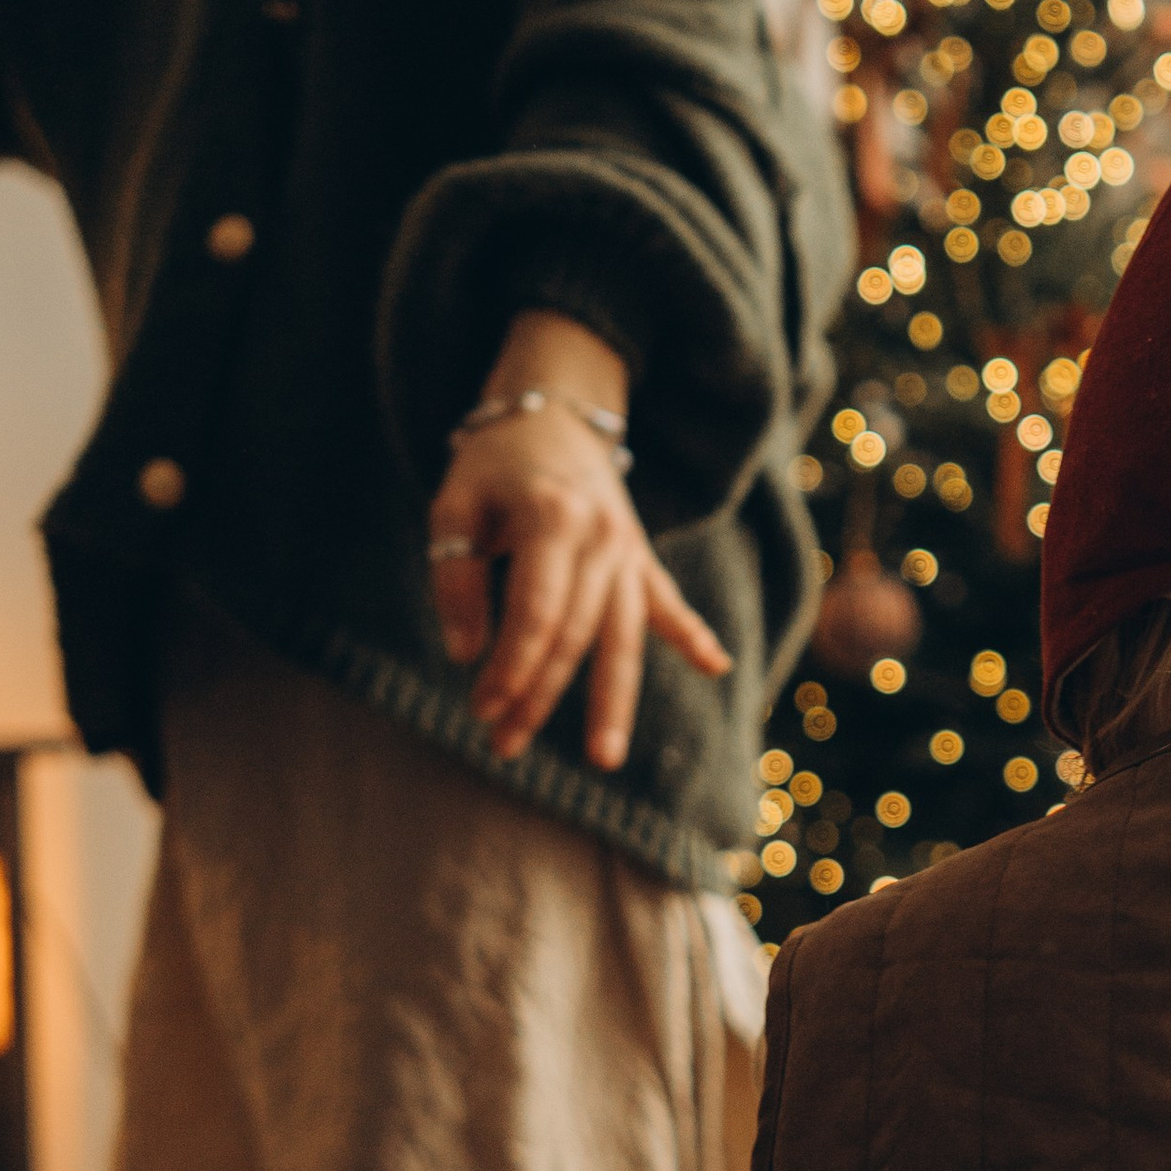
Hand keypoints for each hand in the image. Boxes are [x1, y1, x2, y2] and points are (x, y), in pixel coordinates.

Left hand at [425, 324, 729, 770]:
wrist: (553, 412)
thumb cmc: (492, 465)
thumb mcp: (453, 508)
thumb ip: (455, 579)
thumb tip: (465, 654)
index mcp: (553, 519)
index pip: (538, 613)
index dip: (510, 667)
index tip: (482, 708)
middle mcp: (602, 538)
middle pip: (577, 635)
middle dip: (541, 696)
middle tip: (504, 746)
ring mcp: (628, 550)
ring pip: (623, 636)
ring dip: (613, 701)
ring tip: (605, 757)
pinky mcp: (640, 559)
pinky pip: (668, 603)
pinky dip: (692, 635)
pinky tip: (716, 666)